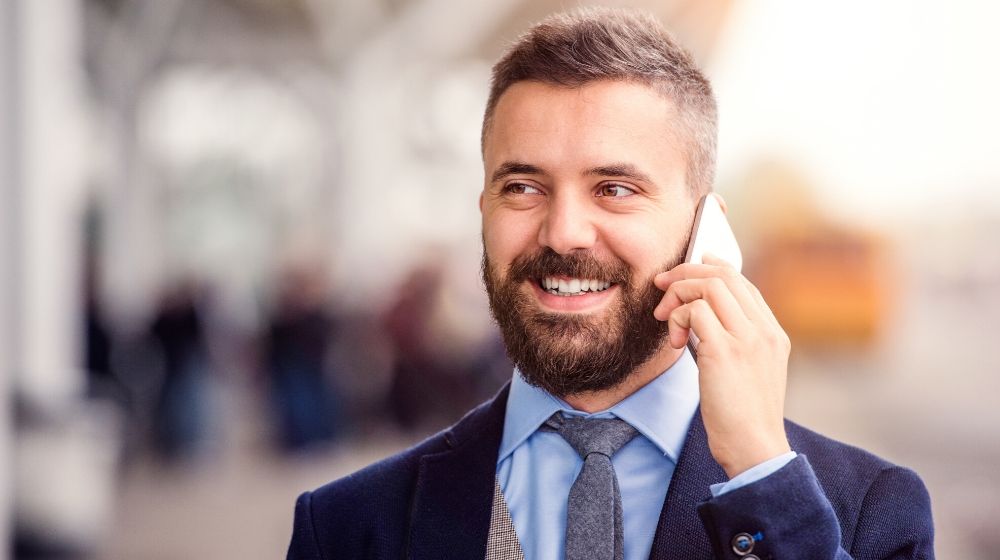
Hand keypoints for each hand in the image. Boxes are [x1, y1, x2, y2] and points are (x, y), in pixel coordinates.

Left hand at [653, 254, 790, 477]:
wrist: (754, 447)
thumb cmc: (743, 416)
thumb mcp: (750, 371)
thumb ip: (735, 341)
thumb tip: (701, 315)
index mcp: (773, 334)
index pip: (743, 283)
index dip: (713, 268)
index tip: (688, 269)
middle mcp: (764, 331)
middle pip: (724, 276)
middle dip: (686, 273)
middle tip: (660, 286)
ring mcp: (747, 339)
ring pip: (709, 286)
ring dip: (678, 294)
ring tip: (665, 319)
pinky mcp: (724, 351)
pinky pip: (695, 311)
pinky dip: (677, 318)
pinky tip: (675, 342)